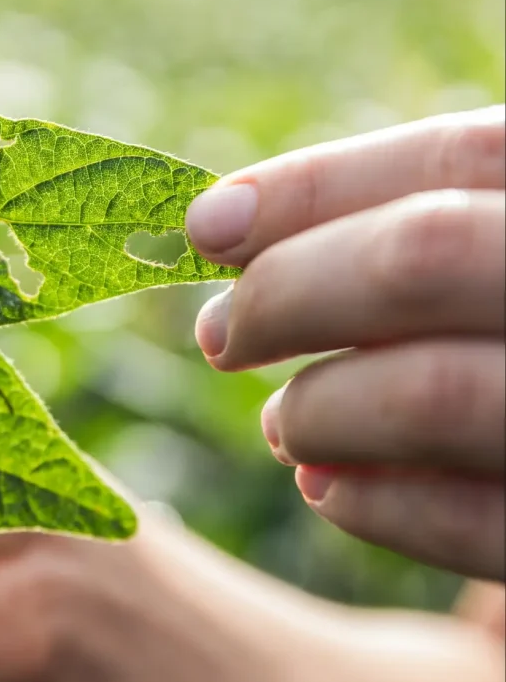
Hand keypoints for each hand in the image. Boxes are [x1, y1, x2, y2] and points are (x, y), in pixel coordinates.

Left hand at [185, 105, 504, 579]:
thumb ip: (425, 239)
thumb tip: (223, 230)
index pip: (457, 157)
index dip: (310, 187)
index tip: (204, 224)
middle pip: (423, 258)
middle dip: (287, 295)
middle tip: (218, 335)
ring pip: (435, 393)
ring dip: (319, 409)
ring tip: (282, 424)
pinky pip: (479, 524)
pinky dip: (375, 505)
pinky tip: (328, 489)